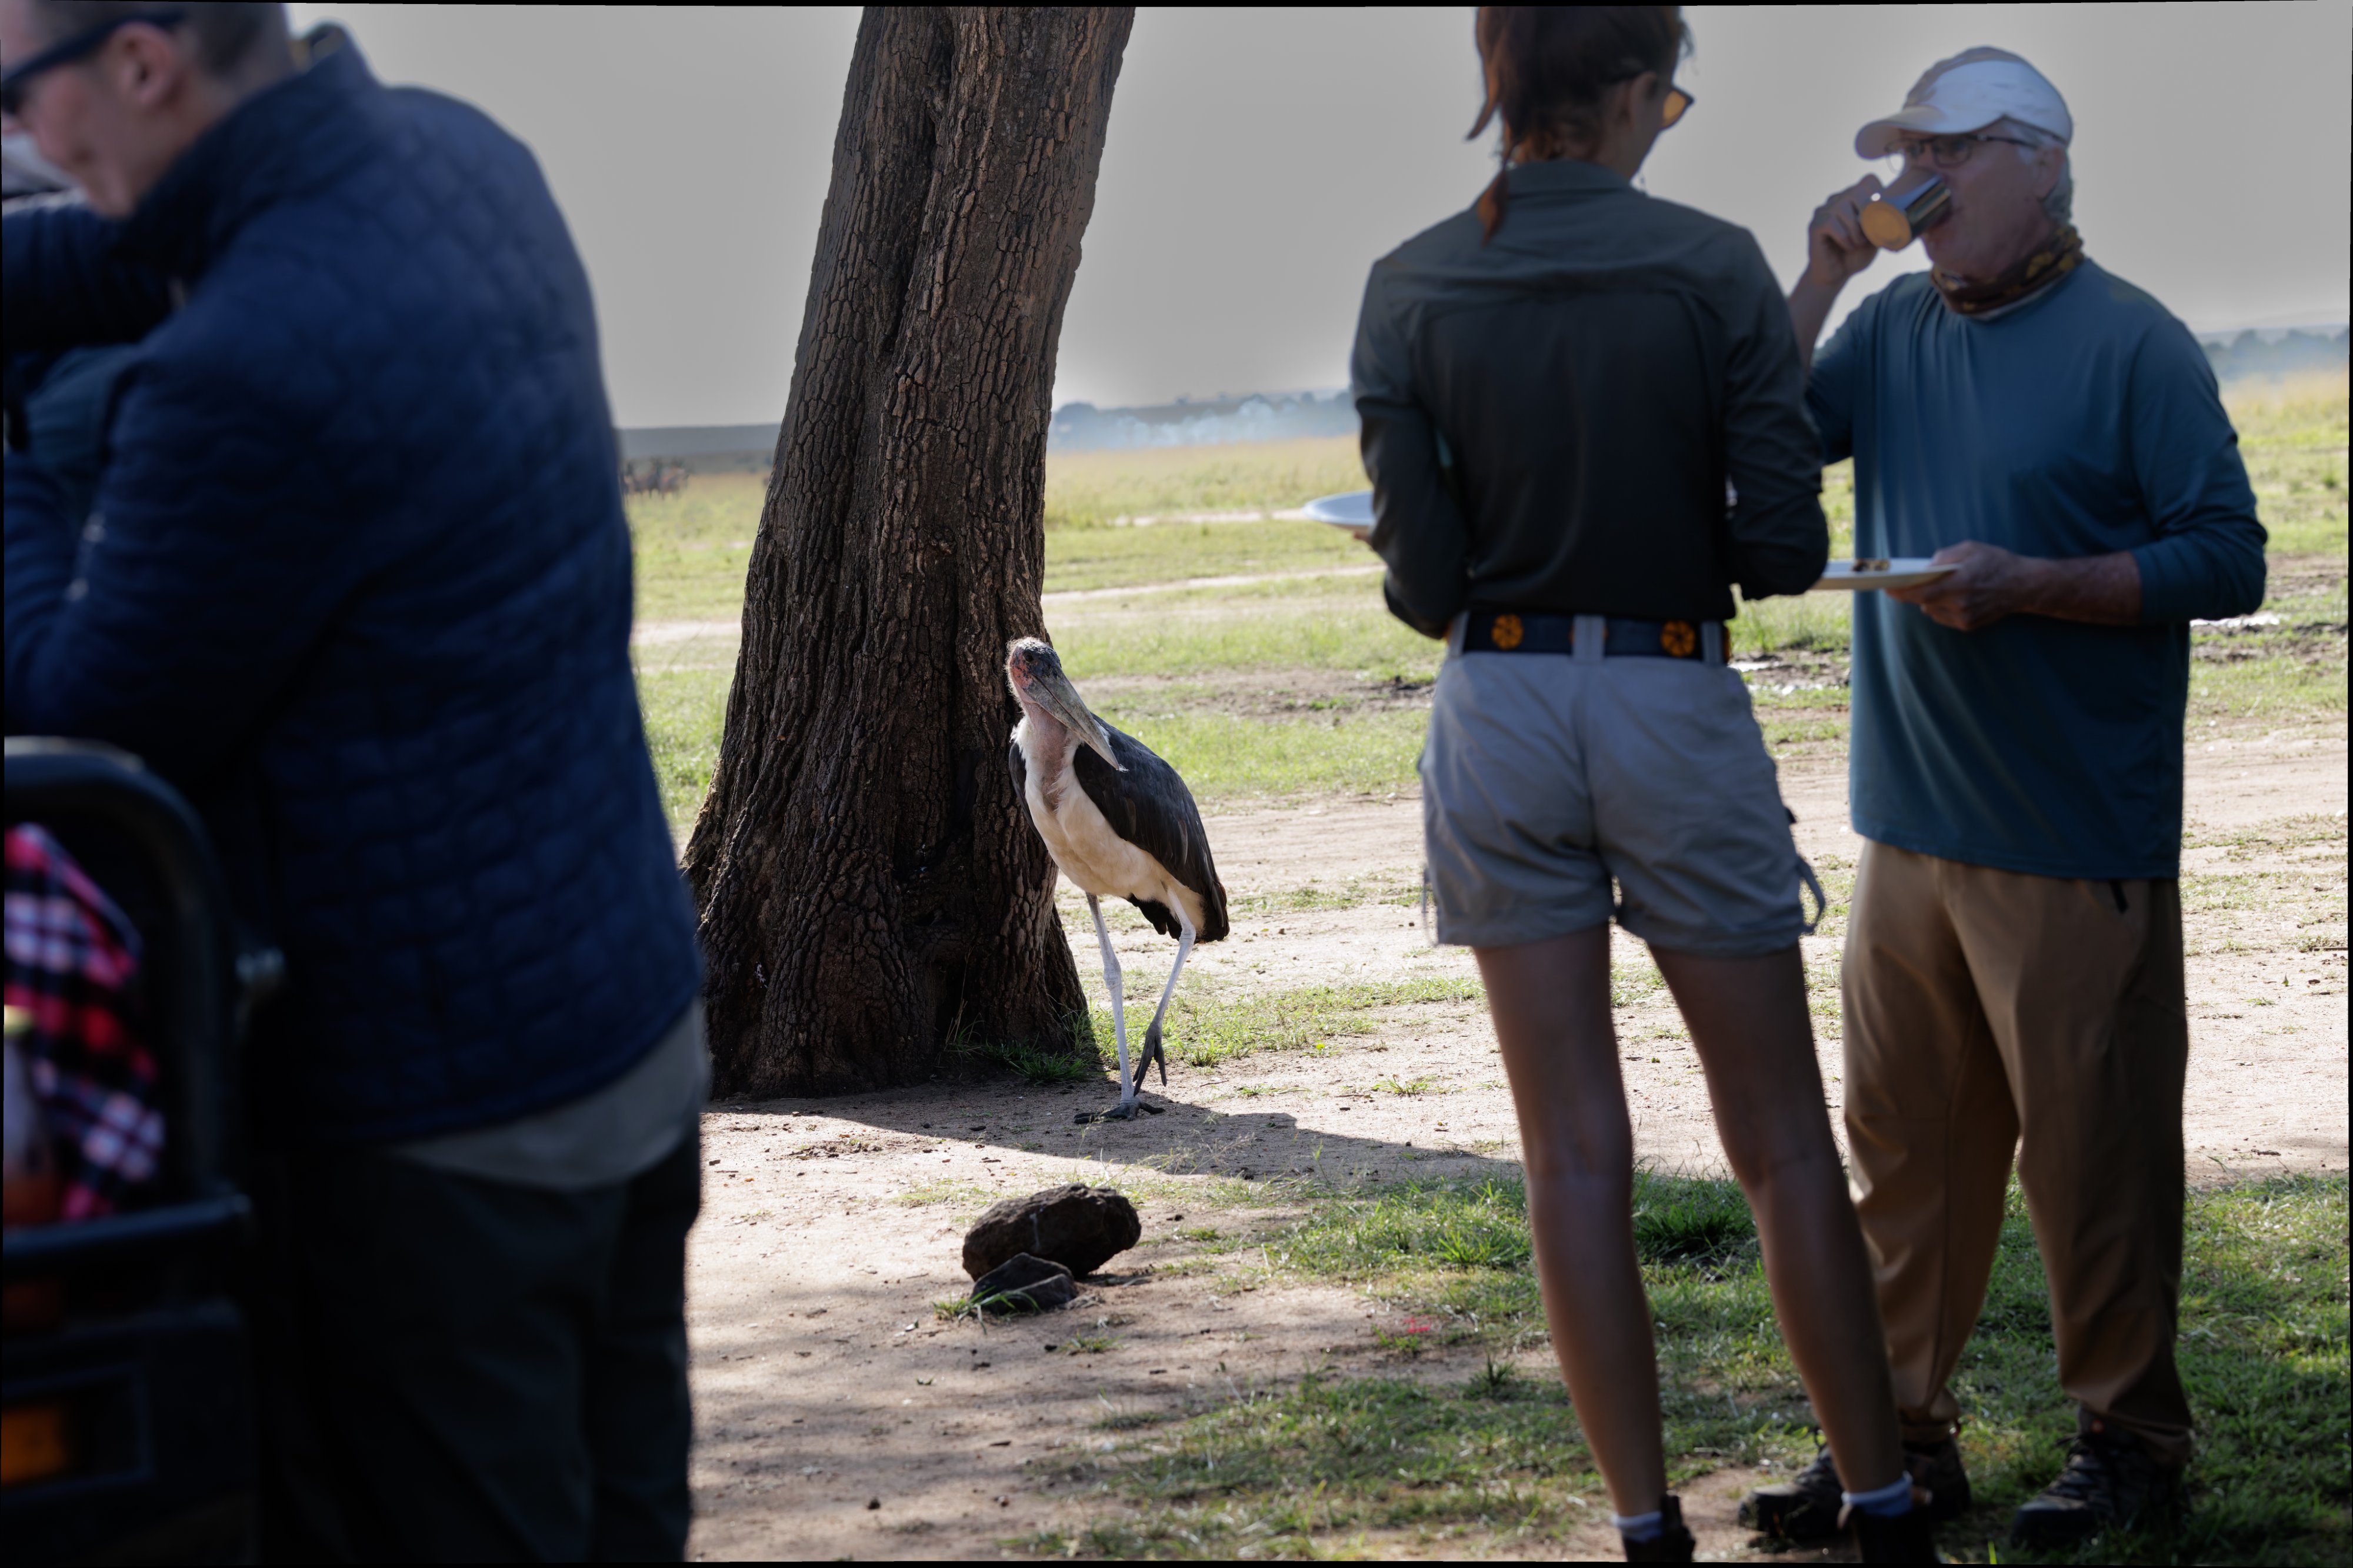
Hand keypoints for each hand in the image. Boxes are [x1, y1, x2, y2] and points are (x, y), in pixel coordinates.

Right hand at [1805, 175, 1884, 289]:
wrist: (1835, 275)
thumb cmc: (1855, 255)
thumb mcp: (1875, 238)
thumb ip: (1883, 223)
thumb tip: (1898, 214)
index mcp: (1854, 199)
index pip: (1868, 180)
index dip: (1878, 193)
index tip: (1881, 216)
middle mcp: (1838, 200)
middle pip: (1856, 190)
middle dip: (1867, 212)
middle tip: (1869, 233)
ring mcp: (1824, 211)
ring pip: (1841, 206)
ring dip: (1855, 228)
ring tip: (1858, 243)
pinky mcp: (1815, 225)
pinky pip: (1830, 223)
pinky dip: (1843, 236)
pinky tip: (1848, 246)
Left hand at [1885, 541, 2044, 630]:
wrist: (2024, 585)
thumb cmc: (1997, 562)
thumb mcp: (1971, 549)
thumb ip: (1945, 556)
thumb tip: (1925, 567)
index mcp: (1961, 582)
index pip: (1922, 592)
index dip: (1901, 592)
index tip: (1887, 588)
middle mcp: (1961, 603)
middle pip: (1924, 603)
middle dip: (1910, 594)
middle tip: (1899, 587)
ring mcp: (1965, 617)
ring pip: (1932, 610)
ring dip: (1928, 600)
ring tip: (1935, 587)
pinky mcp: (1968, 625)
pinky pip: (1943, 616)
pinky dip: (1940, 607)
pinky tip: (1949, 597)